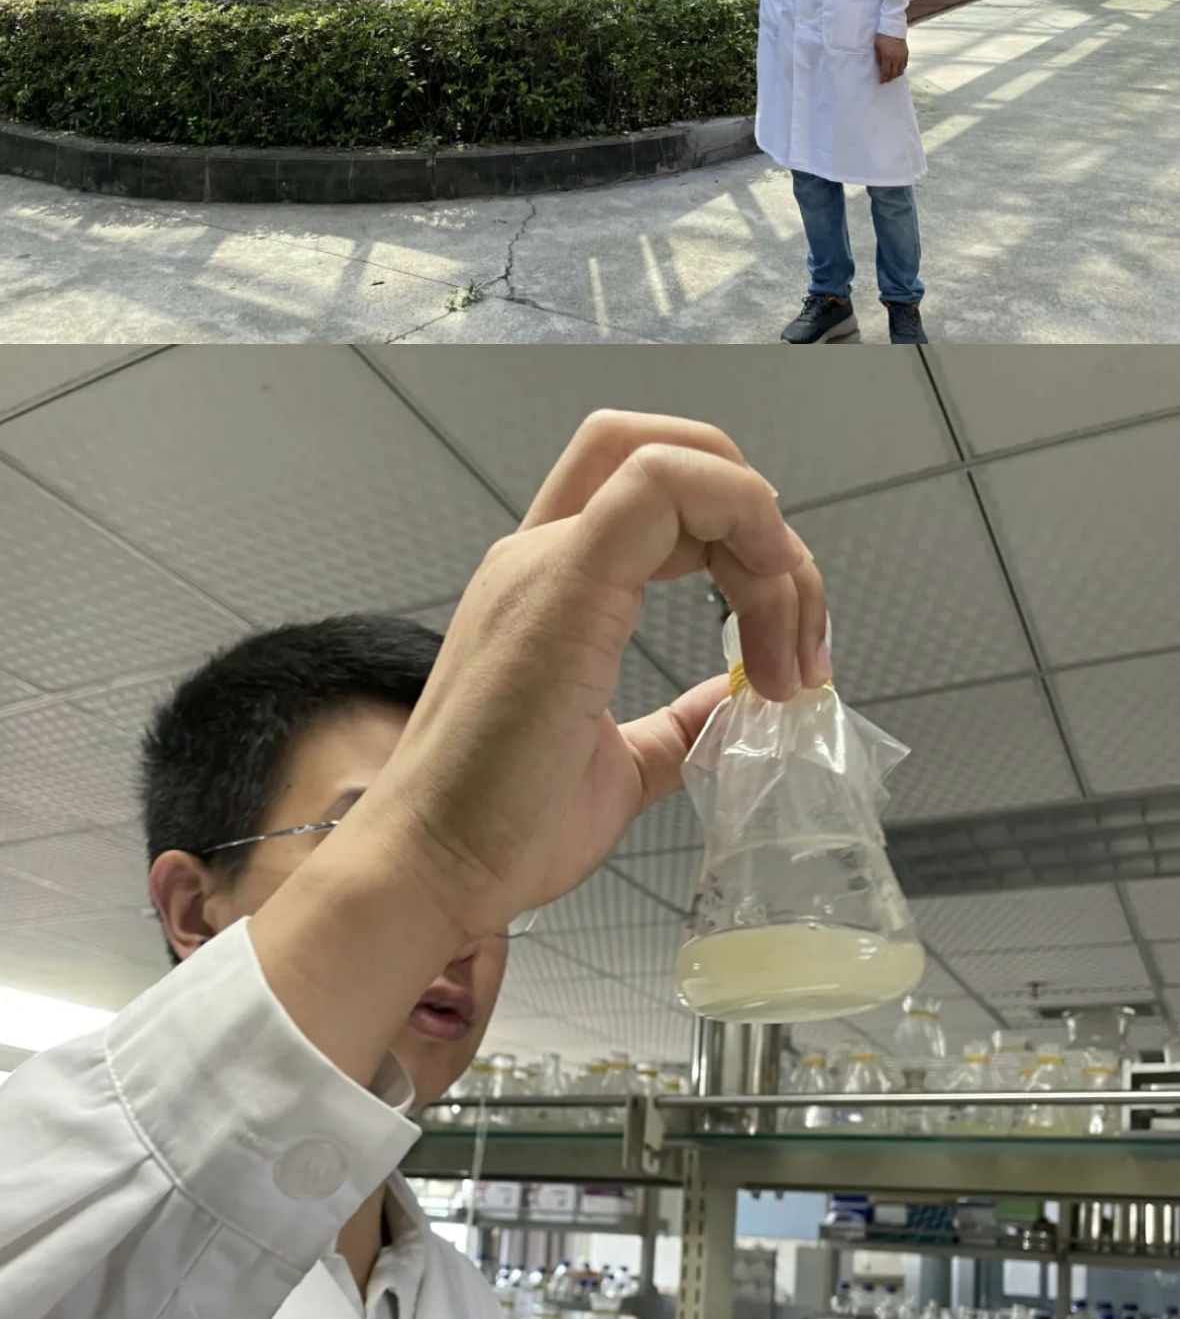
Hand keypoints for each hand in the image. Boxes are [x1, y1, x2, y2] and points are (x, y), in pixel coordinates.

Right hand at [387, 411, 829, 938]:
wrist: (430, 871)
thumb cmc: (499, 829)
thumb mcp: (617, 768)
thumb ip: (674, 725)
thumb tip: (726, 703)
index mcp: (551, 586)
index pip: (648, 488)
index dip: (737, 531)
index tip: (784, 636)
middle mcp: (543, 554)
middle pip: (663, 447)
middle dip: (758, 514)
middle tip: (802, 628)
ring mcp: (548, 560)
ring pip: (675, 460)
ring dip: (765, 538)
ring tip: (792, 653)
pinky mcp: (566, 582)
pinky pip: (662, 487)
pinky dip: (740, 520)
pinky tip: (767, 612)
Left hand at [874, 33, 908, 82]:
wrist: (893, 28)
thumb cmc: (882, 37)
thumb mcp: (877, 47)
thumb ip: (879, 58)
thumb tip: (881, 67)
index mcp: (887, 57)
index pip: (886, 72)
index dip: (884, 78)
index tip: (881, 82)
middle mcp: (896, 58)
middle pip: (894, 73)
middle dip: (890, 78)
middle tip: (886, 80)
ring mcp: (902, 56)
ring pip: (901, 70)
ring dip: (896, 75)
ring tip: (892, 76)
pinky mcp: (906, 53)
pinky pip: (905, 65)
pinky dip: (901, 69)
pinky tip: (897, 69)